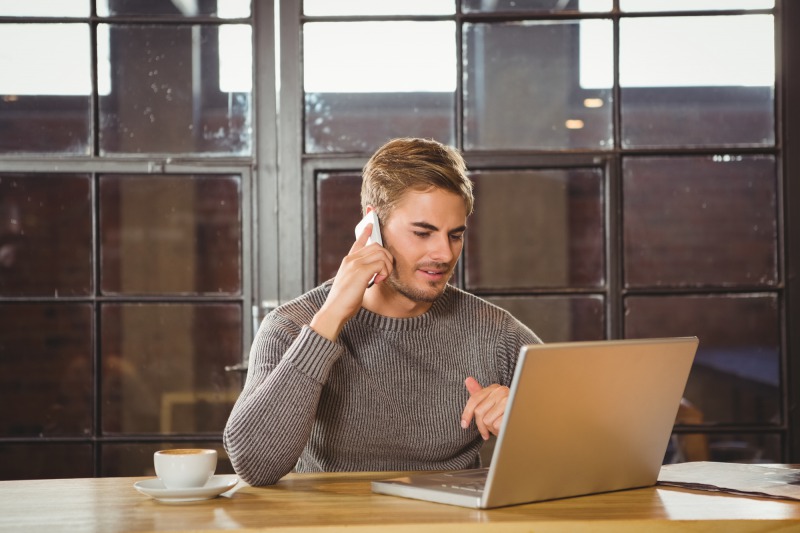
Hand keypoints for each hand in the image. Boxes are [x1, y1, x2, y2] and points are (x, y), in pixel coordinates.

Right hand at [309, 223, 392, 340]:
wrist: (334, 310)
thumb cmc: (344, 301)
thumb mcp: (352, 284)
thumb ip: (361, 275)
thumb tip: (375, 273)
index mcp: (348, 261)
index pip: (359, 242)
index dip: (366, 232)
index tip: (370, 223)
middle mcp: (351, 259)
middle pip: (377, 246)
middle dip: (387, 258)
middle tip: (384, 274)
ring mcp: (355, 264)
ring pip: (381, 253)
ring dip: (387, 266)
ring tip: (381, 278)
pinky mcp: (360, 271)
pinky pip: (381, 263)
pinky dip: (384, 272)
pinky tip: (378, 281)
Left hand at [460, 377, 508, 439]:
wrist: (525, 424)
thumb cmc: (506, 414)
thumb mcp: (491, 403)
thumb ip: (479, 393)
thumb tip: (468, 379)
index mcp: (495, 388)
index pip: (475, 399)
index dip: (467, 413)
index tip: (464, 425)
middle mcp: (501, 391)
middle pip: (479, 412)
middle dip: (481, 425)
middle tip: (487, 430)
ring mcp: (508, 400)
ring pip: (487, 420)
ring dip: (491, 429)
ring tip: (499, 427)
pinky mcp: (513, 411)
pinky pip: (496, 425)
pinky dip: (499, 431)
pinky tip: (504, 429)